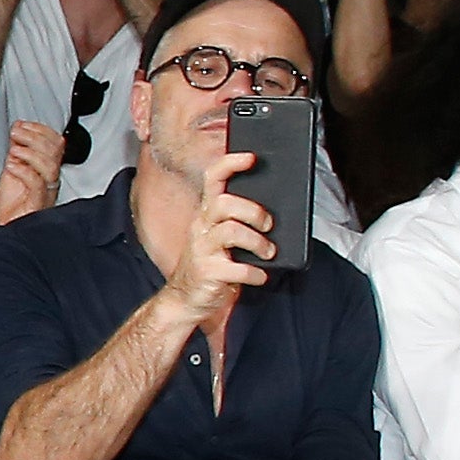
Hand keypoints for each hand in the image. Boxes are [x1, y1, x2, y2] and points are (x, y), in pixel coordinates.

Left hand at [0, 118, 65, 221]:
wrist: (8, 226)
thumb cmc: (13, 202)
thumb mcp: (13, 168)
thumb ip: (18, 149)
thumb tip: (18, 129)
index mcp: (47, 168)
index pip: (56, 142)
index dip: (41, 129)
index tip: (23, 125)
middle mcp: (50, 178)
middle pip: (55, 151)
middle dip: (34, 136)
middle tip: (16, 133)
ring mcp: (46, 191)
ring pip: (49, 165)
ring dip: (29, 152)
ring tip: (13, 149)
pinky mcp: (37, 203)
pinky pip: (37, 183)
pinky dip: (23, 170)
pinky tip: (11, 166)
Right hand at [164, 149, 271, 319]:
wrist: (186, 301)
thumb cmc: (211, 266)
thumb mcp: (222, 239)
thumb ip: (239, 222)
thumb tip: (273, 212)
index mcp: (206, 215)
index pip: (213, 179)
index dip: (230, 164)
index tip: (251, 157)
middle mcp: (201, 227)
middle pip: (225, 203)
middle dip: (253, 211)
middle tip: (268, 225)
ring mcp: (202, 249)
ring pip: (232, 231)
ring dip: (258, 242)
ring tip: (269, 252)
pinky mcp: (208, 272)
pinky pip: (238, 268)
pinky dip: (255, 273)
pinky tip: (260, 276)